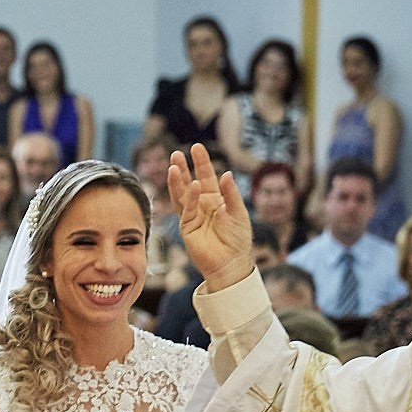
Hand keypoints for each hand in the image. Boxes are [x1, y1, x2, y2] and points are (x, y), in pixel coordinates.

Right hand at [167, 144, 252, 290]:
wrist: (231, 263)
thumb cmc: (238, 239)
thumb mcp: (239, 212)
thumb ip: (231, 194)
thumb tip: (226, 174)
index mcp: (216, 199)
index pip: (207, 176)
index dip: (201, 162)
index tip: (196, 148)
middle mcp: (202, 205)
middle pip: (190, 182)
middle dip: (184, 168)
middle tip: (177, 153)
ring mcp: (193, 216)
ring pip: (182, 194)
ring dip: (177, 180)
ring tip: (173, 165)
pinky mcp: (187, 227)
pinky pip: (187, 209)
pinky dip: (190, 197)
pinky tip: (193, 185)